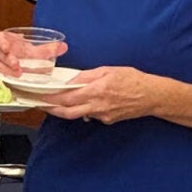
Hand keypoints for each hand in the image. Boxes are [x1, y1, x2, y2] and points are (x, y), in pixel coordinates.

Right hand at [0, 29, 67, 76]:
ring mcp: (2, 62)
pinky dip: (7, 75)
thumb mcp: (39, 51)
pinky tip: (15, 77)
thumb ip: (50, 48)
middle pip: (0, 53)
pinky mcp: (3, 72)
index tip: (7, 47)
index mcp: (9, 40)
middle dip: (8, 59)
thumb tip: (63, 46)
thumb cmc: (30, 53)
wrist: (28, 63)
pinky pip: (0, 73)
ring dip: (7, 69)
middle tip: (17, 64)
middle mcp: (3, 51)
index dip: (1, 42)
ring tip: (19, 73)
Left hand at [35, 66, 150, 124]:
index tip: (39, 97)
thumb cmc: (132, 79)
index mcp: (96, 91)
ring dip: (64, 110)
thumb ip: (87, 76)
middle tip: (39, 104)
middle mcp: (97, 106)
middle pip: (67, 112)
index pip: (67, 98)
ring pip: (77, 115)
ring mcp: (103, 115)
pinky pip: (90, 115)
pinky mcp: (108, 120)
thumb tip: (70, 81)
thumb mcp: (107, 70)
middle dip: (51, 109)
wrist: (152, 96)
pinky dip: (81, 109)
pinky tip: (79, 103)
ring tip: (53, 103)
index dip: (51, 99)